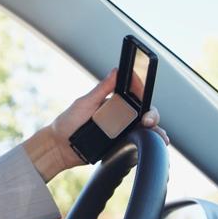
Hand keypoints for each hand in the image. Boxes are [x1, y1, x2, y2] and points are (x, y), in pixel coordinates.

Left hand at [24, 69, 168, 181]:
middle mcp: (119, 116)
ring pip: (145, 129)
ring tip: (159, 136)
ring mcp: (120, 131)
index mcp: (112, 102)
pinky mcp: (120, 145)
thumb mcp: (85, 103)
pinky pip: (137, 143)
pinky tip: (153, 144)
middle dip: (152, 116)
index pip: (134, 95)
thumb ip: (102, 89)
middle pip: (144, 113)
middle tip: (148, 121)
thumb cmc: (68, 122)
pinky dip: (148, 143)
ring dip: (156, 131)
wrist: (59, 147)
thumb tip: (115, 71)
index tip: (144, 95)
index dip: (143, 94)